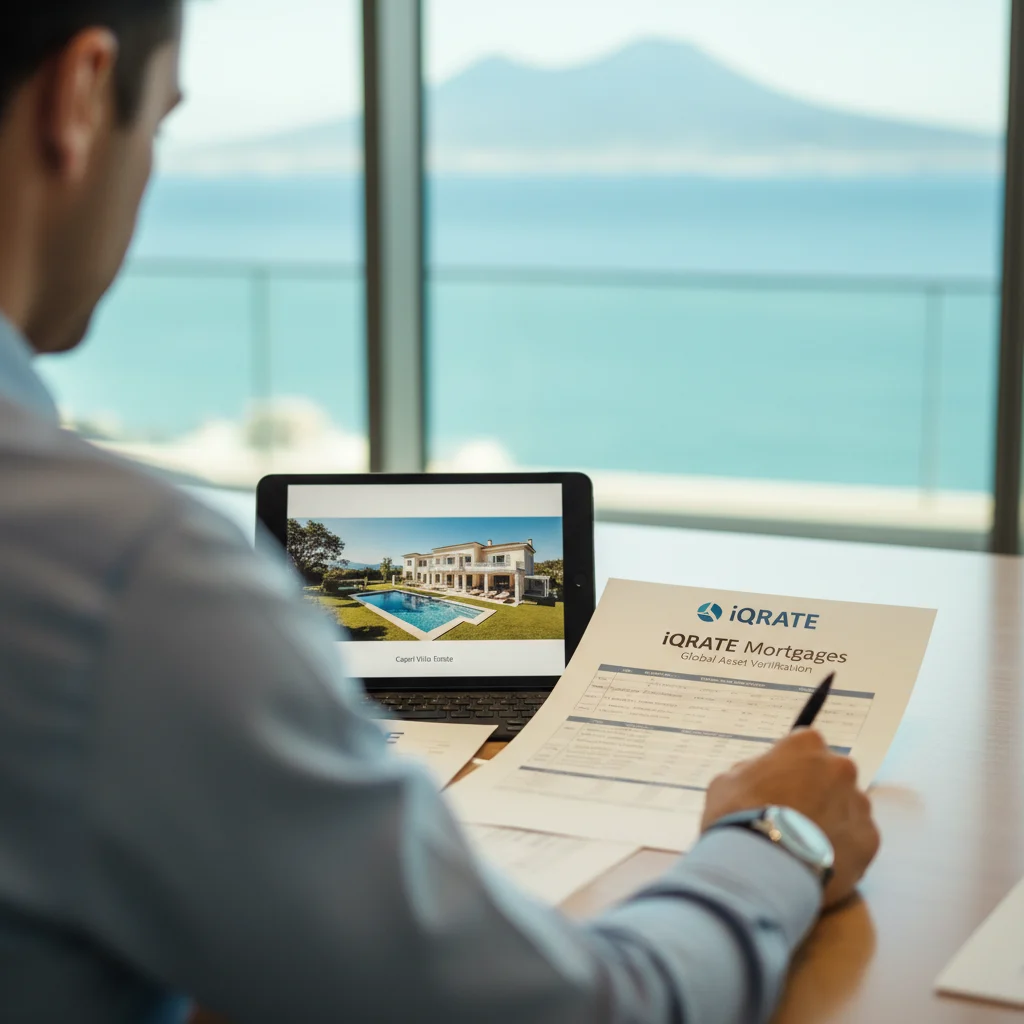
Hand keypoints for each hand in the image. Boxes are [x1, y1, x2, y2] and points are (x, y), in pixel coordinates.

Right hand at [701, 729, 879, 907]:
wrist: (760, 868)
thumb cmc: (738, 816)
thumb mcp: (728, 781)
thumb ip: (753, 772)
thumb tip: (764, 780)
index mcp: (806, 745)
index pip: (804, 746)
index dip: (790, 767)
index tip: (779, 786)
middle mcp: (840, 768)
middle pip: (832, 775)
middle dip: (817, 791)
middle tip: (793, 817)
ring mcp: (859, 804)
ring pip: (848, 808)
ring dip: (832, 820)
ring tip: (805, 845)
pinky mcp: (870, 840)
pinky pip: (857, 840)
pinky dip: (843, 849)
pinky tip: (818, 861)